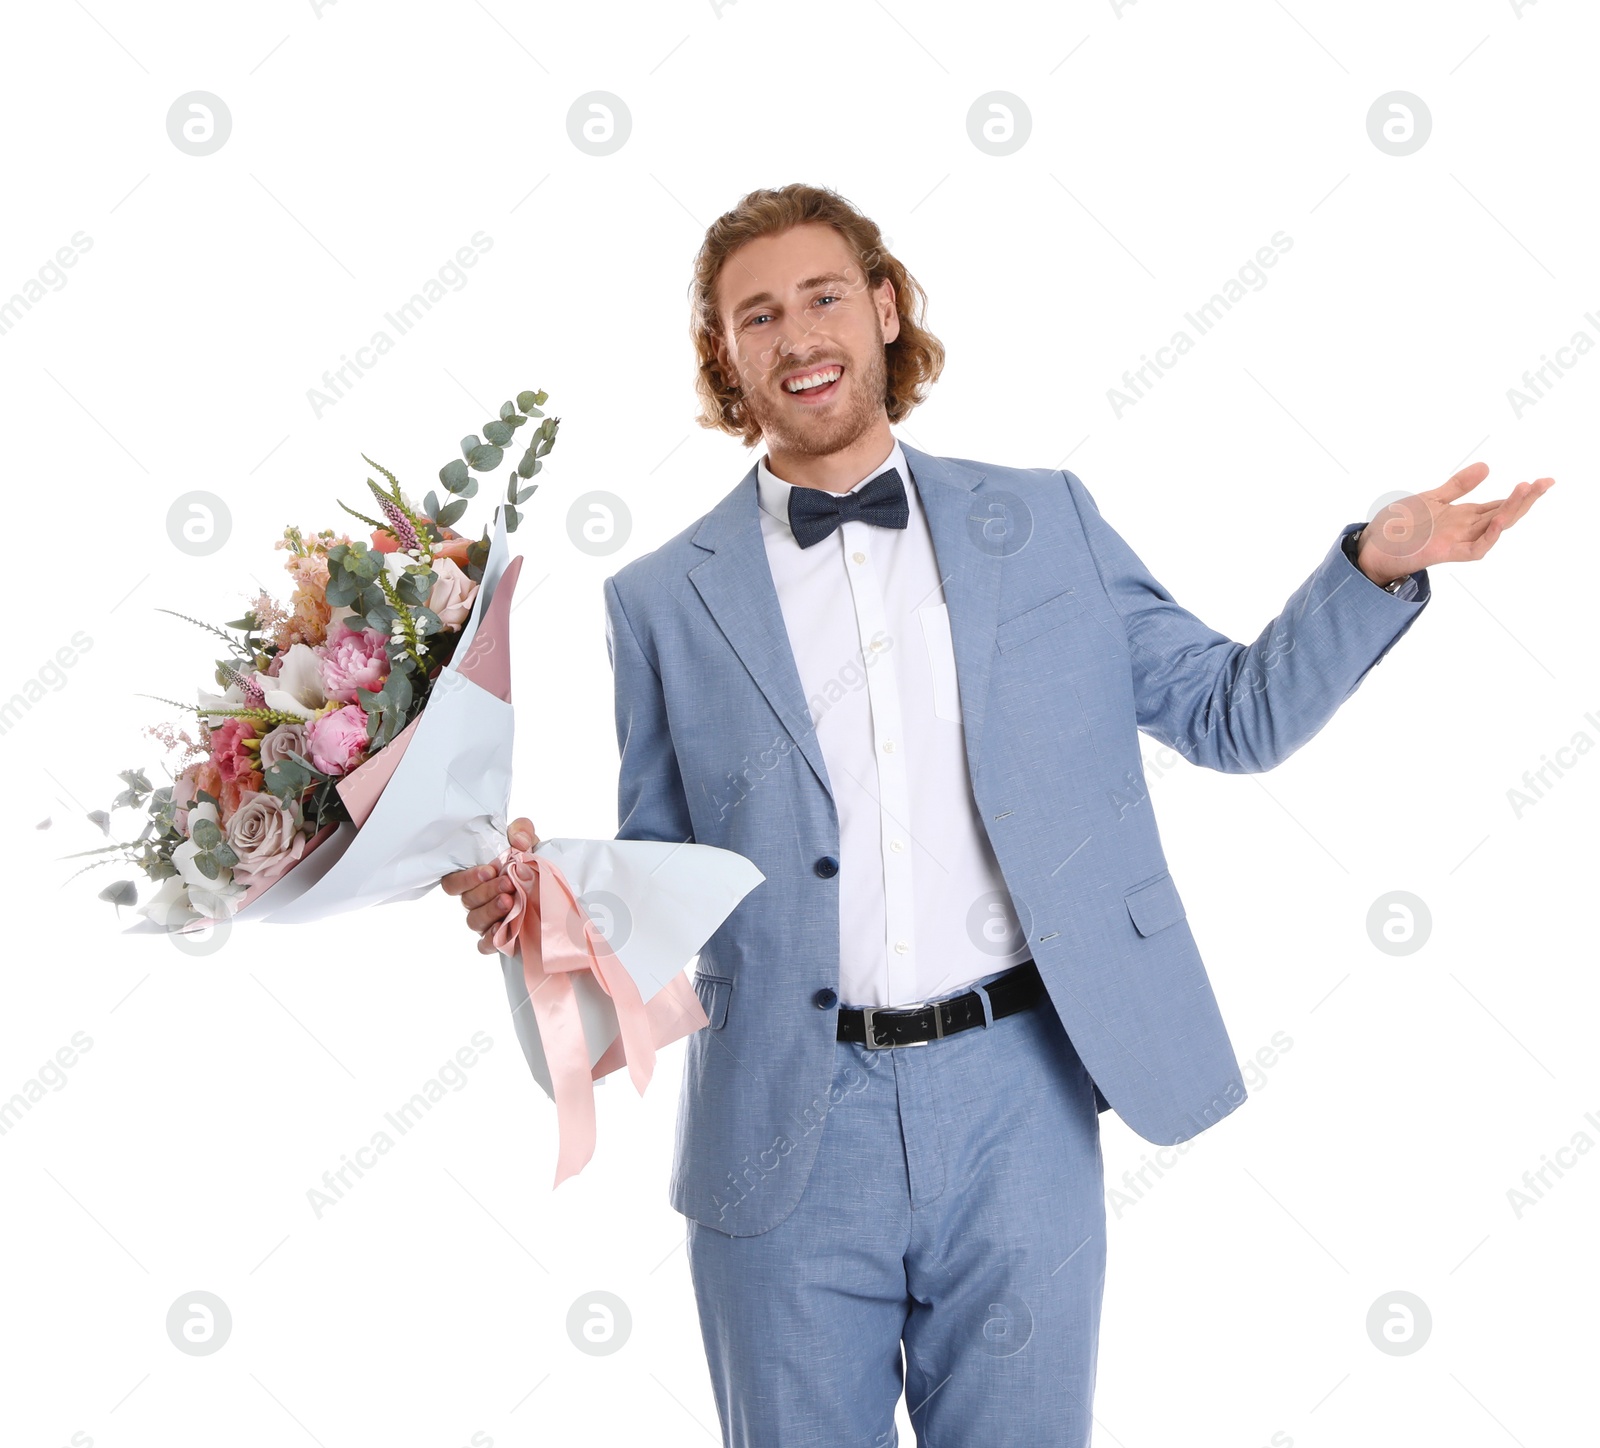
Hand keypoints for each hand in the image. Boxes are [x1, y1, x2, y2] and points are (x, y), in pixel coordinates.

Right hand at [440, 816, 540, 955]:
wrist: (553, 886)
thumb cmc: (530, 860)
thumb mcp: (527, 840)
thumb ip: (521, 830)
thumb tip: (519, 841)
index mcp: (474, 878)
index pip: (452, 882)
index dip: (466, 878)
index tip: (490, 870)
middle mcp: (475, 900)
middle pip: (467, 901)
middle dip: (486, 891)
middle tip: (508, 884)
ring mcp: (486, 921)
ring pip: (474, 921)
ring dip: (491, 911)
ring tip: (511, 902)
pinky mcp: (500, 938)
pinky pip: (485, 945)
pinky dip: (491, 939)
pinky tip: (502, 930)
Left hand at [1355, 461, 1553, 584]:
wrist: (1372, 546)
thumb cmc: (1399, 526)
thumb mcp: (1433, 498)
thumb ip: (1459, 485)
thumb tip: (1487, 466)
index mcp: (1464, 516)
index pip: (1500, 503)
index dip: (1522, 493)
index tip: (1544, 480)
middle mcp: (1465, 528)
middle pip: (1504, 513)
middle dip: (1526, 498)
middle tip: (1546, 482)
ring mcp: (1457, 540)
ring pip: (1494, 527)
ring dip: (1512, 510)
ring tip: (1527, 490)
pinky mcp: (1444, 552)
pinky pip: (1474, 549)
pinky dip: (1488, 537)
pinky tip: (1498, 521)